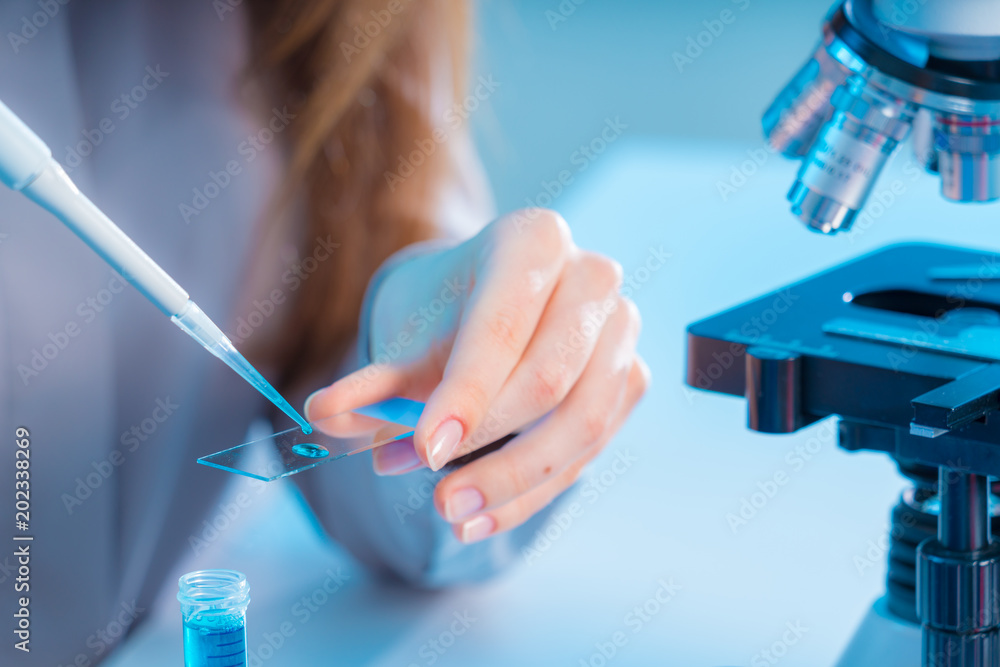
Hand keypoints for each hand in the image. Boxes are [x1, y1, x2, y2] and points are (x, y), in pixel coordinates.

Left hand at [305, 209, 648, 542]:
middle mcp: (593, 277)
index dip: (467, 394)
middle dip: (489, 448)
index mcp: (534, 239)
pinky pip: (591, 449)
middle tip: (436, 498)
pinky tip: (484, 519)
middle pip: (550, 380)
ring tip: (455, 517)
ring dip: (516, 483)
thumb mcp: (405, 338)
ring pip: (583, 424)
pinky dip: (534, 493)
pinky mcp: (632, 378)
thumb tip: (323, 417)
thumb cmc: (447, 312)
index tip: (425, 451)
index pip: (503, 326)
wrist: (491, 301)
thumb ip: (370, 381)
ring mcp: (622, 329)